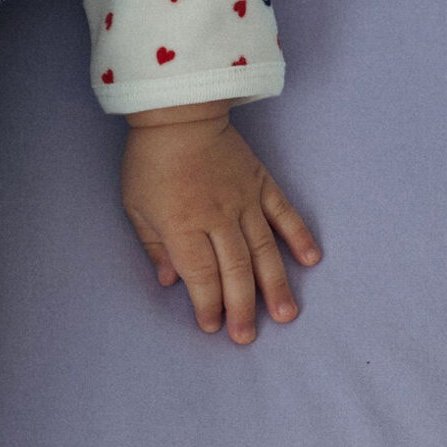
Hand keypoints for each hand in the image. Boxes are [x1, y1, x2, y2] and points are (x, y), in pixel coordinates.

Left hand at [120, 104, 320, 343]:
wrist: (177, 110)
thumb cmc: (149, 159)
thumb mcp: (136, 204)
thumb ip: (154, 245)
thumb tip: (171, 281)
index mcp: (183, 223)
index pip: (201, 275)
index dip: (208, 304)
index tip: (212, 326)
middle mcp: (217, 216)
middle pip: (235, 271)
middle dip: (242, 308)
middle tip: (246, 336)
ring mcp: (243, 199)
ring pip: (263, 250)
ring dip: (275, 285)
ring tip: (286, 315)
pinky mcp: (260, 182)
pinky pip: (284, 212)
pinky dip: (298, 236)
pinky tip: (310, 260)